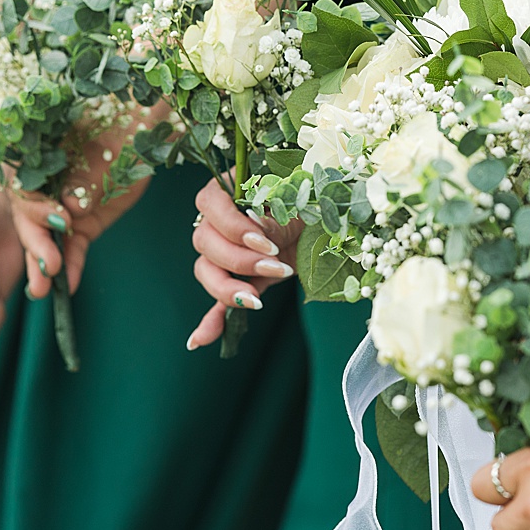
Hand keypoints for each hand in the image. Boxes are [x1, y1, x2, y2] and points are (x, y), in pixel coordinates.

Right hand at [13, 133, 150, 299]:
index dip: (37, 209)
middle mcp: (42, 187)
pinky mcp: (82, 225)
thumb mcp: (104, 149)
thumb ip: (84, 177)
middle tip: (47, 267)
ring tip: (44, 291)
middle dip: (37, 245)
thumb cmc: (120, 130)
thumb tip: (70, 206)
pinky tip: (69, 286)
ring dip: (45, 264)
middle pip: (29, 219)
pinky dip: (71, 266)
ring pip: (47, 239)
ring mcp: (61, 208)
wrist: (143, 133)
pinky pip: (73, 248)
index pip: (24, 189)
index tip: (60, 219)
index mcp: (36, 160)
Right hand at [186, 176, 302, 348]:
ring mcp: (224, 251)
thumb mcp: (296, 199)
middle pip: (205, 243)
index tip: (265, 243)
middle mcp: (218, 220)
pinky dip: (211, 320)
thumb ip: (275, 215)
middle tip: (275, 265)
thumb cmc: (312, 198)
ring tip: (258, 299)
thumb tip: (259, 233)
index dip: (234, 228)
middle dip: (239, 260)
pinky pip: (217, 300)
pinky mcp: (238, 278)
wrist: (329, 219)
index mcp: (228, 190)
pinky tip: (200, 340)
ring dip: (228, 288)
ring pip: (206, 271)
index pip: (210, 205)